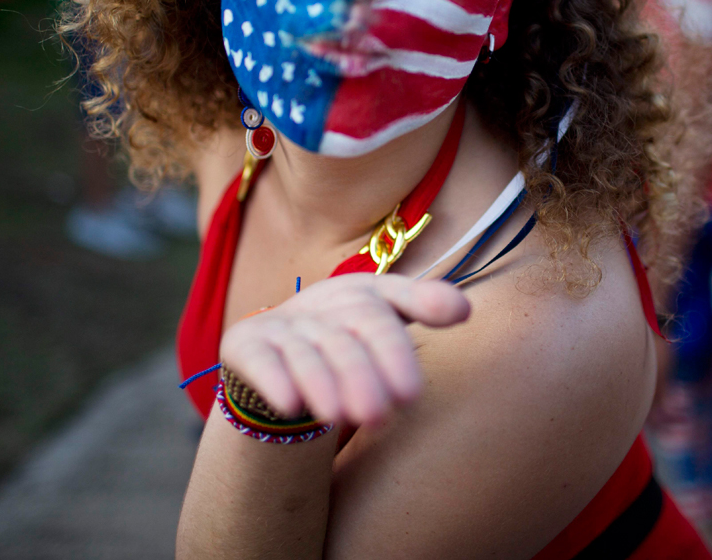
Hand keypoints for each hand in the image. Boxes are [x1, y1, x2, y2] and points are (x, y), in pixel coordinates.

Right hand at [219, 274, 469, 426]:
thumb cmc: (347, 334)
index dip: (399, 346)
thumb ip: (423, 306)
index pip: (385, 308)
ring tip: (339, 418)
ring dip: (323, 383)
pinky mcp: (246, 343)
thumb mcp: (384, 317)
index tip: (414, 391)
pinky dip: (276, 381)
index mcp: (361, 293)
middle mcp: (322, 305)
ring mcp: (283, 324)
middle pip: (348, 338)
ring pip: (307, 353)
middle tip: (380, 414)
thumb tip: (465, 308)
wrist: (279, 343)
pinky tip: (291, 405)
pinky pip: (263, 361)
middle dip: (364, 374)